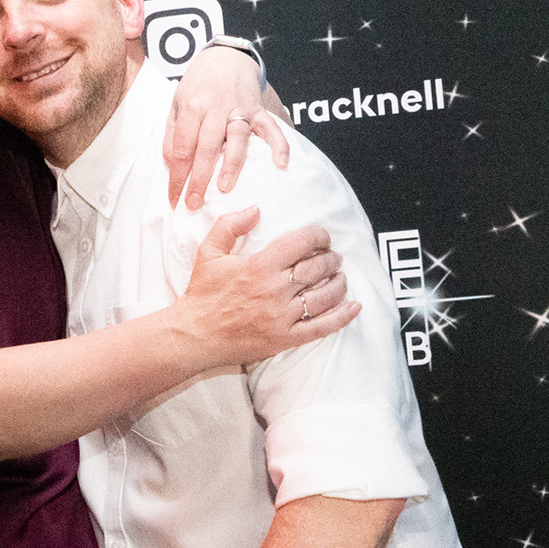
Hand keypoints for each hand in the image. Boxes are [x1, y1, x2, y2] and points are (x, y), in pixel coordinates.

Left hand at [165, 48, 290, 210]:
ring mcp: (238, 108)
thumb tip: (171, 166)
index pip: (181, 146)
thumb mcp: (177, 104)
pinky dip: (278, 144)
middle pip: (206, 146)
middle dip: (199, 178)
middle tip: (194, 204)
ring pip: (236, 138)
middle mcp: (215, 107)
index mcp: (191, 106)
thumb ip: (172, 134)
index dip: (176, 175)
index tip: (173, 199)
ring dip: (232, 164)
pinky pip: (270, 128)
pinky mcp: (258, 110)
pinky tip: (281, 163)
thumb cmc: (198, 87)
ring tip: (226, 188)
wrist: (225, 58)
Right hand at [181, 208, 357, 366]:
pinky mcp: (285, 338)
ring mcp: (282, 316)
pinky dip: (342, 317)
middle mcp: (275, 290)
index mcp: (259, 266)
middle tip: (333, 257)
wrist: (194, 334)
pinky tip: (354, 307)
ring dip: (339, 283)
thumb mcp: (209, 252)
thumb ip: (230, 225)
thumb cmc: (202, 294)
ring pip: (325, 296)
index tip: (322, 237)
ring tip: (339, 277)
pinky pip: (321, 327)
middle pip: (319, 268)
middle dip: (332, 259)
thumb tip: (256, 209)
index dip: (319, 236)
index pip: (303, 243)